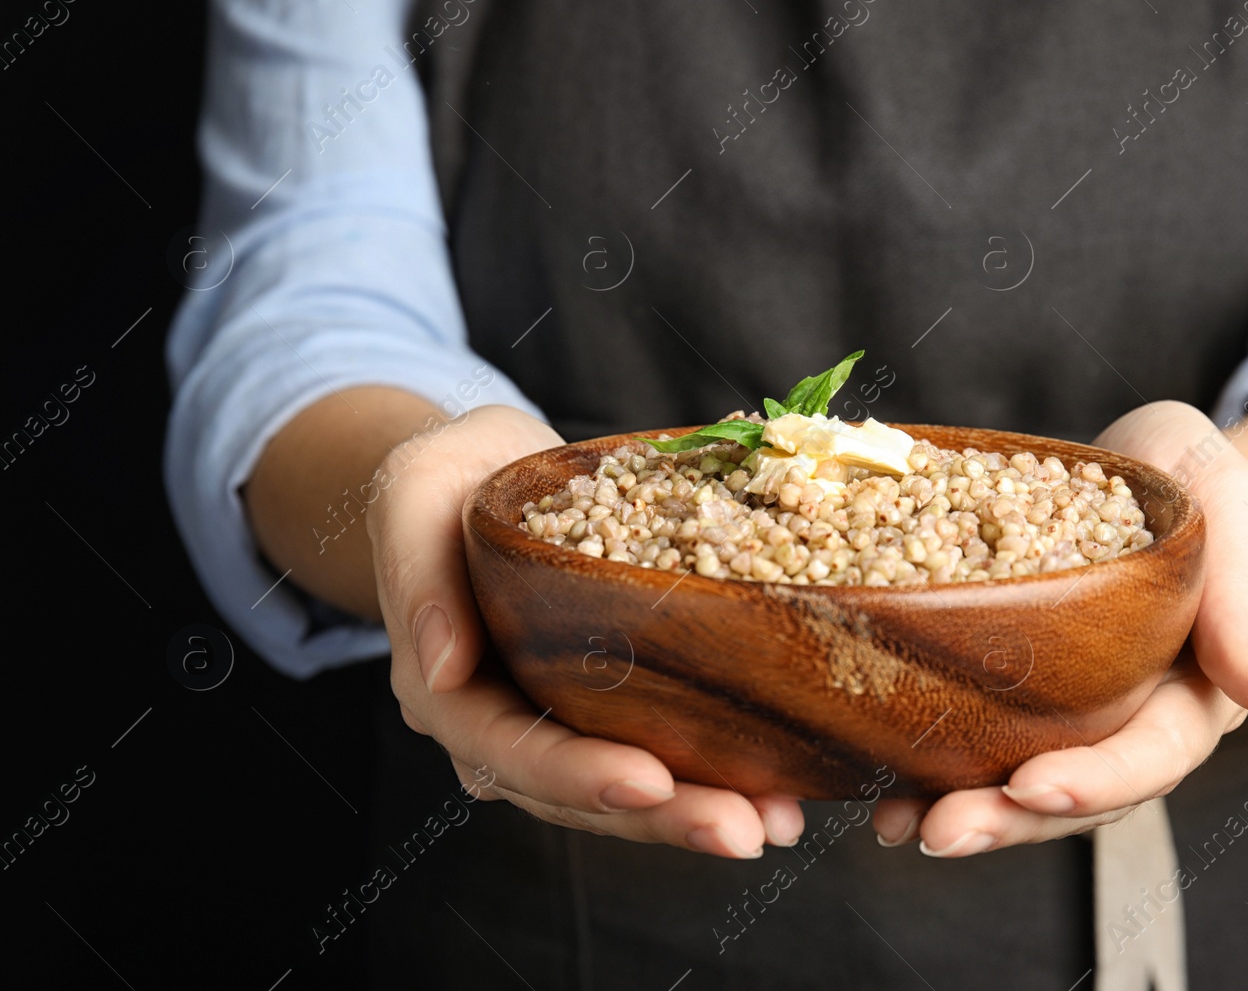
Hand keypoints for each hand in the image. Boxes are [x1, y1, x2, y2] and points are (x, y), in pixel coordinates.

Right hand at [367, 404, 802, 857]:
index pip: (508, 751)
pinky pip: (654, 748)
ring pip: (623, 789)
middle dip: (663, 817)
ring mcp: (553, 719)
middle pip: (577, 793)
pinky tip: (778, 789)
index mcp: (443, 690)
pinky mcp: (601, 703)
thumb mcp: (413, 496)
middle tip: (744, 829)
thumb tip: (442, 669)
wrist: (472, 473)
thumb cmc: (439, 479)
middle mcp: (498, 723)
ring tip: (777, 822)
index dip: (576, 774)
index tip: (650, 782)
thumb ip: (418, 580)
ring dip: (699, 810)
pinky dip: (712, 772)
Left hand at [872, 401, 1247, 855]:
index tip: (1032, 787)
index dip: (1095, 779)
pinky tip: (876, 776)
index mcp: (1194, 692)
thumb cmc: (1206, 486)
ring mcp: (1072, 709)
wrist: (1156, 470)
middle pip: (1076, 792)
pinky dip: (930, 758)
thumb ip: (1245, 597)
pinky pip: (978, 731)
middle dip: (1008, 820)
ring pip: (1019, 778)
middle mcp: (1130, 717)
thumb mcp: (1237, 513)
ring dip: (958, 806)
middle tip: (939, 832)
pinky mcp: (1020, 683)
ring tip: (896, 825)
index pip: (1153, 755)